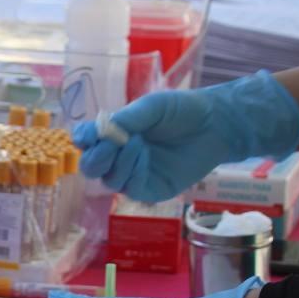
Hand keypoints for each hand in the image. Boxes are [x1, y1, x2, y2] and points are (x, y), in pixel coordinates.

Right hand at [72, 70, 298, 201]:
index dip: (81, 140)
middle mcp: (119, 157)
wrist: (217, 124)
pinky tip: (145, 157)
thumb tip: (100, 132)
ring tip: (138, 144)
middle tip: (110, 145)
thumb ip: (125, 120)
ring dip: (118, 162)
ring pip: (108, 180)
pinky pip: (130, 189)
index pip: (85, 142)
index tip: (87, 135)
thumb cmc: (182, 111)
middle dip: (94, 158)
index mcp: (115, 135)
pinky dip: (132, 173)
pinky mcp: (151, 190)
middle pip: (90, 167)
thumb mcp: (151, 107)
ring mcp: (134, 175)